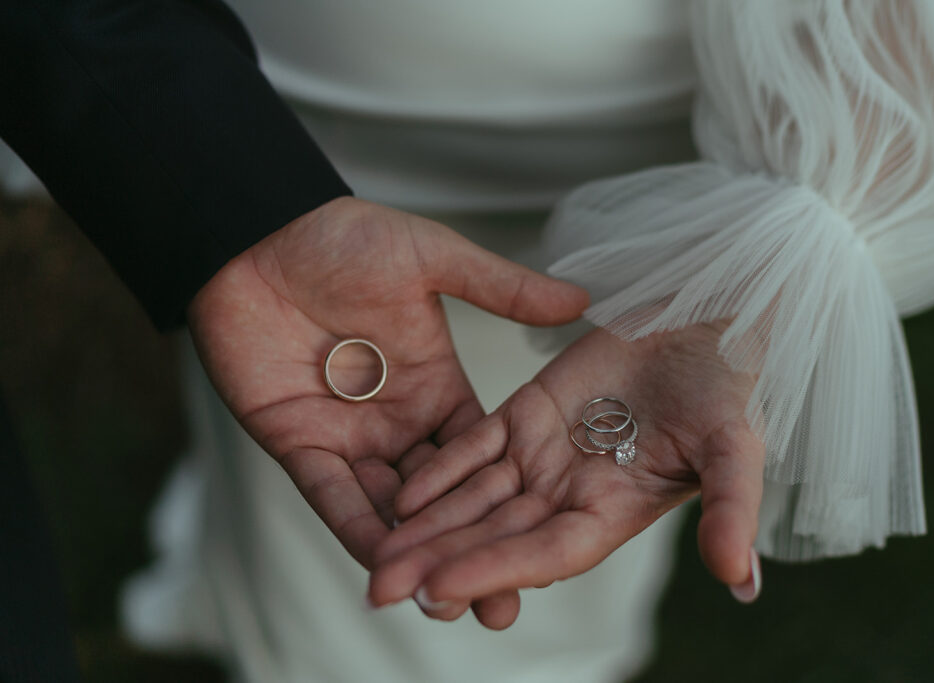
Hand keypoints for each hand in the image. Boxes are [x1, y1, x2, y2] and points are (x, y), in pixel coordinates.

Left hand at [186, 197, 588, 625]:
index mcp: (439, 386)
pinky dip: (356, 529)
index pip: (483, 456)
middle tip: (504, 607)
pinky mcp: (299, 443)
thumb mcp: (433, 258)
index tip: (545, 546)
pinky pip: (333, 495)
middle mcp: (400, 421)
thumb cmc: (345, 235)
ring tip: (447, 607)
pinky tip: (383, 567)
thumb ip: (502, 288)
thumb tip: (582, 300)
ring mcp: (351, 436)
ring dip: (414, 555)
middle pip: (441, 498)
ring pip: (388, 508)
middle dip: (468, 550)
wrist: (259, 231)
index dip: (511, 501)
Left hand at [368, 322, 764, 622]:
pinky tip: (397, 493)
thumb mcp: (734, 441)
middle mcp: (573, 493)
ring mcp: (544, 456)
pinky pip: (473, 449)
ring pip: (475, 499)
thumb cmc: (731, 378)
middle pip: (497, 536)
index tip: (440, 589)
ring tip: (374, 556)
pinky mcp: (524, 415)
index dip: (496, 570)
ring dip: (426, 527)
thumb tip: (742, 582)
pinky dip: (438, 471)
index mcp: (618, 510)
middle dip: (439, 563)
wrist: (708, 313)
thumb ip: (731, 506)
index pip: (547, 551)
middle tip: (380, 589)